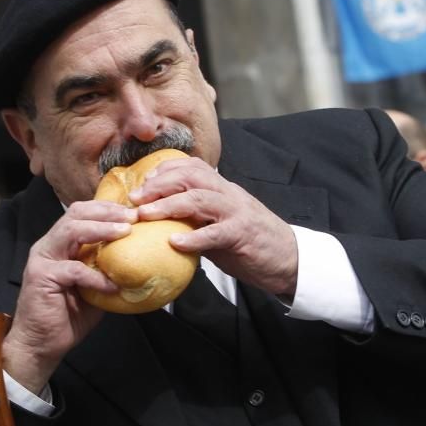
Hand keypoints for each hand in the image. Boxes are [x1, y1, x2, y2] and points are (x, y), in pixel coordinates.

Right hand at [1, 200, 136, 393]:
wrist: (41, 344)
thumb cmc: (69, 316)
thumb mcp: (94, 286)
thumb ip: (107, 268)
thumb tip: (140, 260)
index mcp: (61, 243)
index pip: (82, 212)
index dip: (108, 208)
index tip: (134, 212)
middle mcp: (49, 245)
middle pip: (76, 213)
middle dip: (107, 212)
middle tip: (132, 217)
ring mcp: (43, 259)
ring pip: (71, 231)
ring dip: (101, 229)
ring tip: (124, 233)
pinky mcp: (41, 277)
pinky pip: (73, 270)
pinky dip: (95, 276)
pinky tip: (112, 285)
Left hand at [130, 156, 297, 296]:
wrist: (289, 259)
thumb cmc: (251, 244)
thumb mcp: (220, 224)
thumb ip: (197, 219)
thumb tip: (164, 223)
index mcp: (223, 189)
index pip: (192, 166)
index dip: (164, 170)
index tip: (142, 182)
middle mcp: (229, 194)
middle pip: (191, 176)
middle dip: (159, 184)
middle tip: (135, 198)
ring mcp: (237, 213)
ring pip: (199, 198)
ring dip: (168, 205)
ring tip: (145, 215)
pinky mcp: (243, 235)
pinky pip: (215, 233)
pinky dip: (193, 237)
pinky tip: (174, 242)